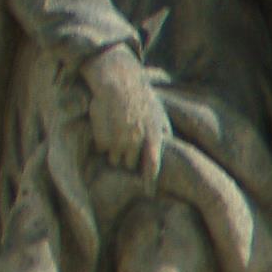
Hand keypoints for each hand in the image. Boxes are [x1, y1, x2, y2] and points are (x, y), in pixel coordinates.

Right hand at [82, 44, 166, 184]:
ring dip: (114, 153)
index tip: (149, 192)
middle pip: (130, 163)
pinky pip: (101, 148)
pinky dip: (102, 143)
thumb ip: (163, 131)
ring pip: (114, 159)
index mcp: (153, 134)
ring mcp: (118, 139)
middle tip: (125, 145)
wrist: (118, 80)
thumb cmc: (140, 96)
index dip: (150, 180)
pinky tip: (105, 127)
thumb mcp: (159, 111)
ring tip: (115, 134)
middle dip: (128, 158)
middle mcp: (136, 139)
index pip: (152, 163)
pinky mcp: (102, 135)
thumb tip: (169, 149)